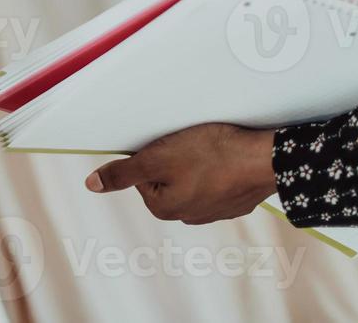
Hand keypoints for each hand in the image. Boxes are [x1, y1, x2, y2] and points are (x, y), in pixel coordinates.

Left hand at [86, 123, 277, 225]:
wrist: (265, 159)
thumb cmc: (212, 156)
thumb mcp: (156, 158)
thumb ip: (122, 173)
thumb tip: (92, 184)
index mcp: (164, 208)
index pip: (141, 174)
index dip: (151, 153)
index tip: (166, 144)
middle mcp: (188, 215)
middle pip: (166, 176)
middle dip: (173, 157)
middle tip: (189, 143)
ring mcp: (215, 210)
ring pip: (192, 177)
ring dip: (197, 161)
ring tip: (210, 148)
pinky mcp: (235, 200)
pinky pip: (217, 179)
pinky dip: (219, 166)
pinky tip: (226, 155)